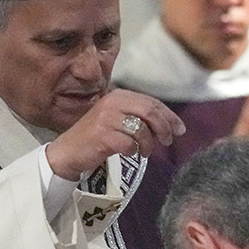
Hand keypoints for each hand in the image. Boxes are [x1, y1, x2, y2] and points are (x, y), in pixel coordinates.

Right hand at [46, 90, 184, 179]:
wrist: (68, 151)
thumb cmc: (96, 136)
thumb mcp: (117, 118)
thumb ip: (138, 116)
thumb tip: (171, 124)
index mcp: (118, 95)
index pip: (152, 102)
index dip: (169, 116)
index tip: (180, 129)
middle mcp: (112, 102)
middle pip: (150, 112)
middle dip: (164, 128)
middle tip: (168, 141)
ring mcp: (107, 119)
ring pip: (142, 130)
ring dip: (148, 144)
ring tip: (145, 152)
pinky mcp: (103, 136)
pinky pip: (130, 144)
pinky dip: (134, 151)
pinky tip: (130, 153)